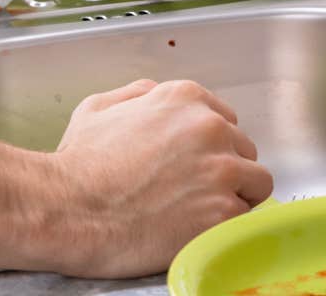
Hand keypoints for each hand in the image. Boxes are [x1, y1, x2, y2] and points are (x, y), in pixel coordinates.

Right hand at [42, 78, 272, 277]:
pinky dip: (226, 227)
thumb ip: (136, 95)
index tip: (195, 163)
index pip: (226, 120)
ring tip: (201, 212)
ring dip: (235, 197)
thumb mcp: (98, 108)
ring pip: (256, 183)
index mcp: (184, 98)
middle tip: (194, 191)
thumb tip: (153, 97)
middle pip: (244, 149)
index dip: (211, 145)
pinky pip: (245, 219)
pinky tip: (197, 229)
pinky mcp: (223, 213)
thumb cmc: (77, 165)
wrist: (69, 210)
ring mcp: (221, 170)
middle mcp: (210, 128)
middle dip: (225, 169)